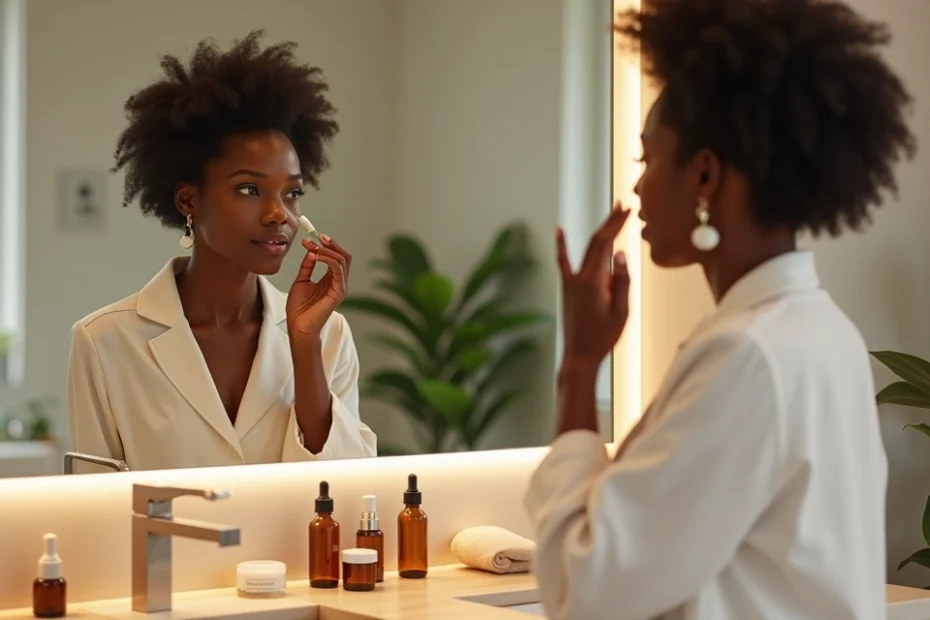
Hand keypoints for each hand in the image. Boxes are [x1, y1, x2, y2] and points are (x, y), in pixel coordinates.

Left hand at [286, 235, 351, 338]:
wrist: (298, 326)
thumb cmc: (299, 308)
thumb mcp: (301, 280)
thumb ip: (307, 266)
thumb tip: (311, 251)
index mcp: (331, 279)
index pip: (335, 257)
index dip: (325, 246)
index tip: (309, 240)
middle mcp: (339, 282)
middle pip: (344, 256)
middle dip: (332, 244)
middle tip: (318, 236)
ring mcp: (340, 287)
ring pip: (342, 260)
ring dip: (327, 250)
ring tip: (313, 247)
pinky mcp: (339, 292)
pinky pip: (337, 269)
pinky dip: (327, 259)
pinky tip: (314, 256)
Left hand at [557, 202, 630, 371]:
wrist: (579, 357)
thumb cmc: (603, 338)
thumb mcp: (621, 312)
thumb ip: (622, 281)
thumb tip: (620, 252)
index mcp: (594, 281)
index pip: (606, 244)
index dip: (617, 224)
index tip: (628, 209)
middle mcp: (579, 278)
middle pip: (596, 242)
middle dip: (610, 222)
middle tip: (623, 205)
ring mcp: (571, 283)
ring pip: (586, 251)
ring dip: (599, 232)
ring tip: (610, 217)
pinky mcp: (568, 289)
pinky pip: (564, 263)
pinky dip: (562, 246)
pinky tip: (559, 231)